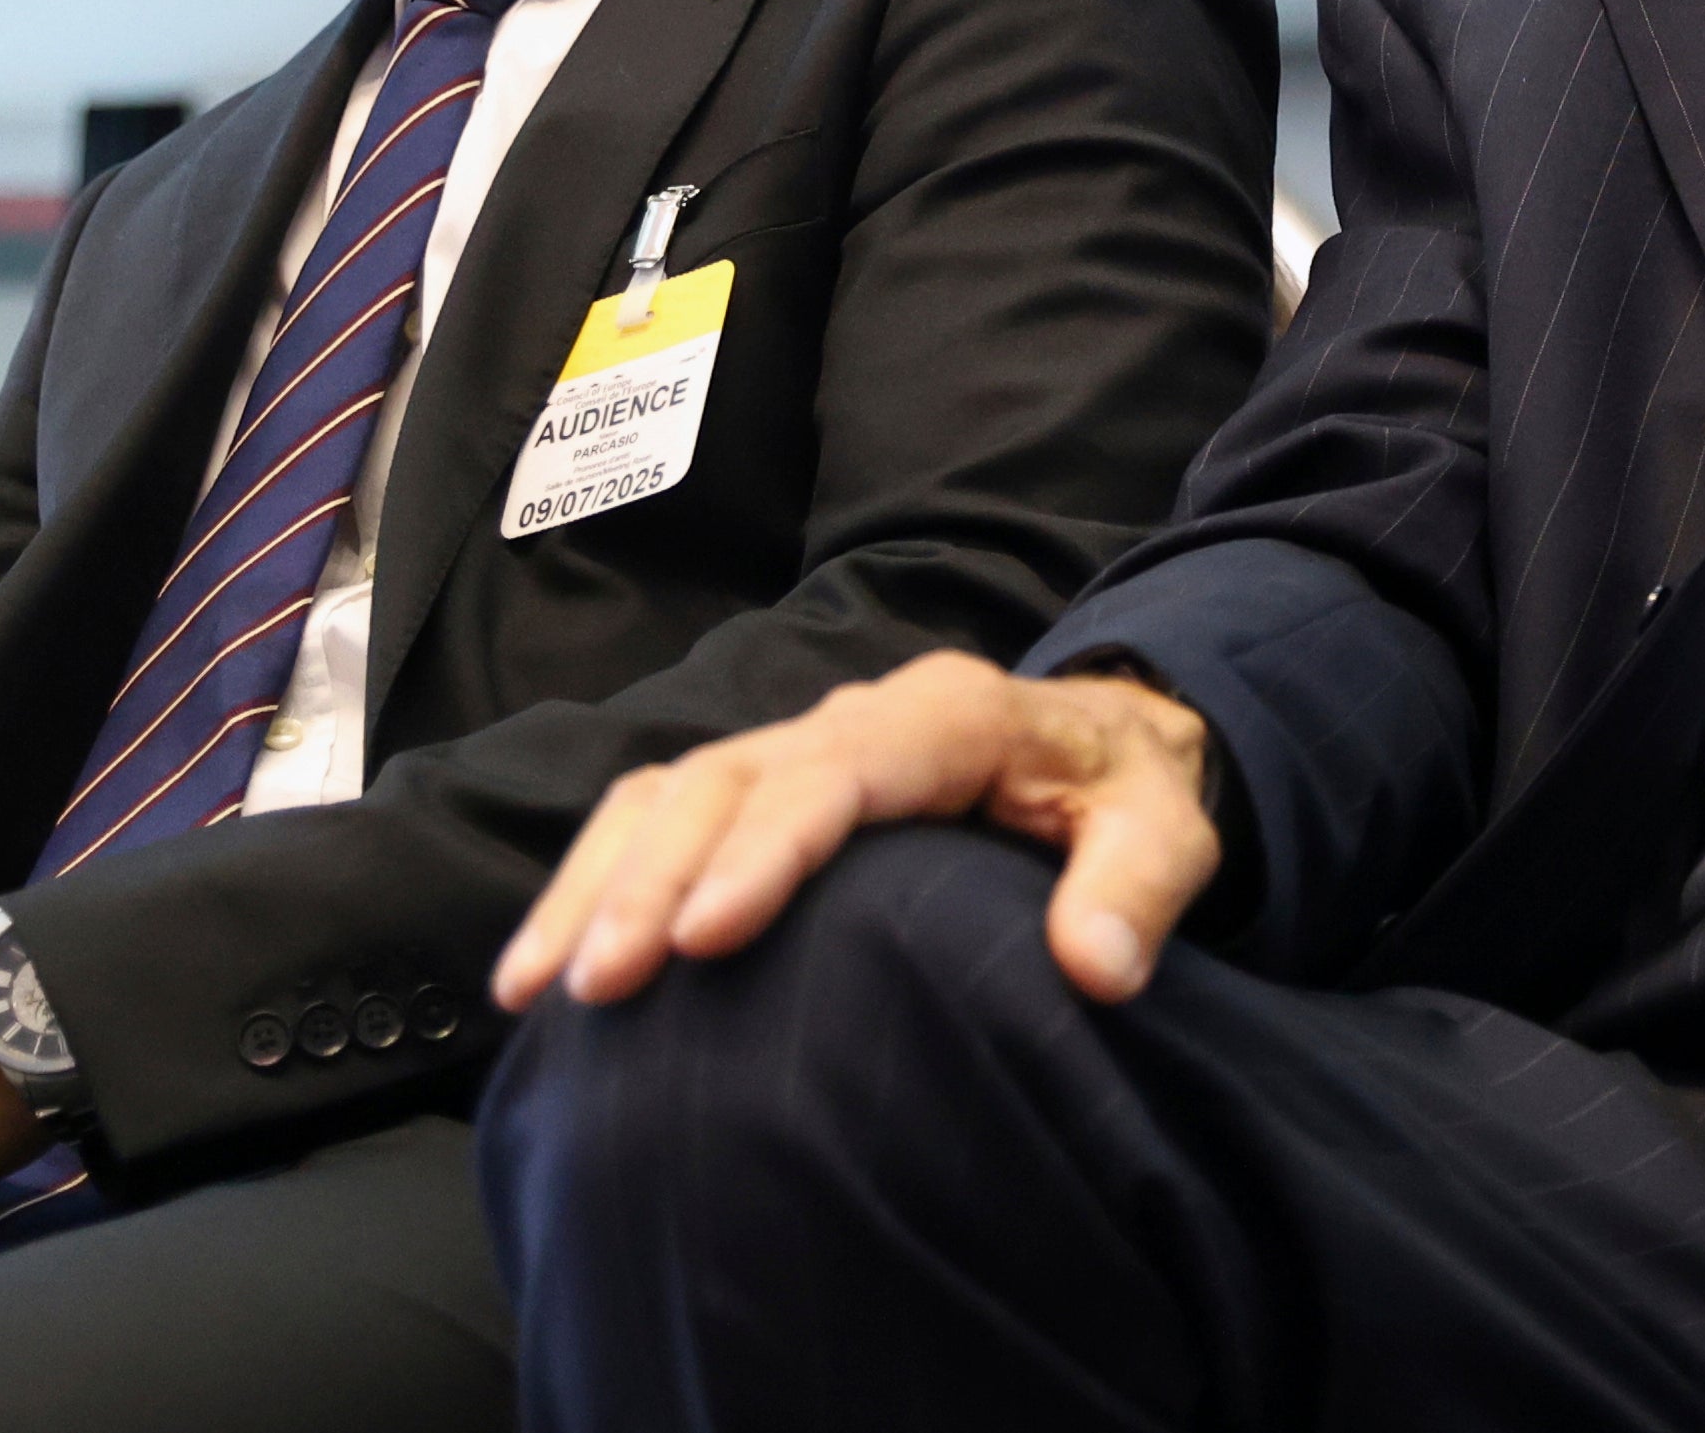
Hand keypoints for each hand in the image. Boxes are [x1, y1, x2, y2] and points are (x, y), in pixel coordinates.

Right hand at [493, 652, 1220, 1014]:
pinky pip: (657, 814)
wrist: (1110, 748)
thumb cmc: (1128, 796)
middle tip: (601, 984)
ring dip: (600, 883)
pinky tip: (543, 969)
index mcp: (953, 717)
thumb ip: (1138, 889)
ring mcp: (800, 747)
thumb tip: (1100, 968)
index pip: (841, 771)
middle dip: (655, 878)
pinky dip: (594, 879)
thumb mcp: (1166, 831)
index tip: (703, 939)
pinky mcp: (763, 787)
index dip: (766, 849)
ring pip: (671, 792)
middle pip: (731, 780)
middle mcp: (857, 719)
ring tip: (538, 988)